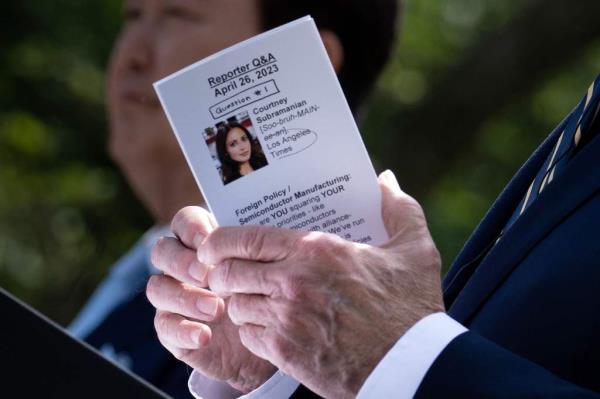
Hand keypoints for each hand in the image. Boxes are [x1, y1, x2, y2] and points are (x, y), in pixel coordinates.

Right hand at [146, 207, 275, 392]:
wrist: (274, 336)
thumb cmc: (271, 290)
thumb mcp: (267, 267)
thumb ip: (254, 250)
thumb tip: (249, 239)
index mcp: (203, 242)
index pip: (184, 222)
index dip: (191, 228)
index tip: (208, 241)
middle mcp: (182, 266)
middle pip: (162, 252)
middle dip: (181, 261)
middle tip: (207, 274)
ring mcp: (174, 298)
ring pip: (157, 289)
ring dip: (184, 297)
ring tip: (216, 308)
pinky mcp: (173, 330)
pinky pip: (165, 328)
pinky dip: (183, 331)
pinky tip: (205, 335)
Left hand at [202, 170, 444, 397]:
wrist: (412, 364)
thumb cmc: (412, 306)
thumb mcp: (414, 249)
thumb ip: (398, 208)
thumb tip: (385, 179)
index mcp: (315, 250)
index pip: (245, 238)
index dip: (218, 241)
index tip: (211, 246)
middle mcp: (293, 281)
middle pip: (228, 272)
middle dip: (220, 273)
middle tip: (226, 274)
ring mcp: (287, 319)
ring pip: (235, 306)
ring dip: (239, 303)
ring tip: (252, 300)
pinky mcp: (286, 352)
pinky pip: (248, 337)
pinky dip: (252, 331)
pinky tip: (269, 328)